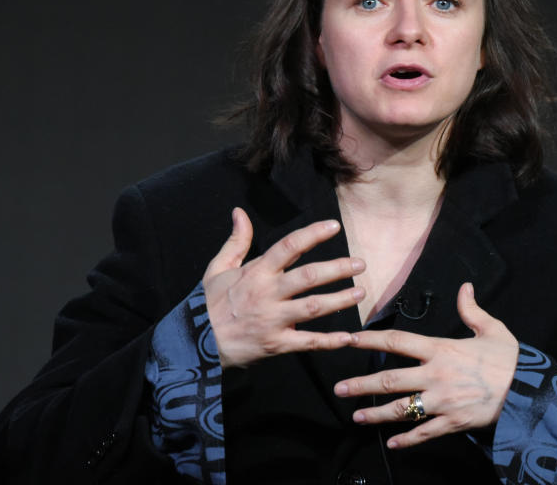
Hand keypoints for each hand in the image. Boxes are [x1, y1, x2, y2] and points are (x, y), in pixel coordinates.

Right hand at [203, 208, 366, 367]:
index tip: (334, 226)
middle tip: (360, 263)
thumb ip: (236, 241)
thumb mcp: (217, 268)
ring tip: (360, 292)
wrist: (195, 344)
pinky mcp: (276, 344)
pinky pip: (308, 342)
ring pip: (313, 308)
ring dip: (340, 300)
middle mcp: (268, 294)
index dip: (313, 234)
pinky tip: (349, 337)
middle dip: (337, 268)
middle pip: (309, 277)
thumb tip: (239, 212)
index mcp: (257, 272)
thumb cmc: (209, 304)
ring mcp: (273, 320)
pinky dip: (330, 341)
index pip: (289, 246)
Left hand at [333, 282, 518, 448]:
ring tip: (356, 415)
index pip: (398, 342)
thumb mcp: (492, 329)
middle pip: (390, 379)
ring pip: (401, 409)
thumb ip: (471, 310)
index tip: (350, 340)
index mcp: (441, 349)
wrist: (529, 391)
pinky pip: (424, 432)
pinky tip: (392, 442)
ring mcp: (442, 401)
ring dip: (376, 413)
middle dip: (362, 384)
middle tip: (340, 388)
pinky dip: (406, 439)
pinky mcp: (452, 422)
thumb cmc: (509, 359)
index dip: (371, 340)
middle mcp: (436, 375)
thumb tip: (464, 288)